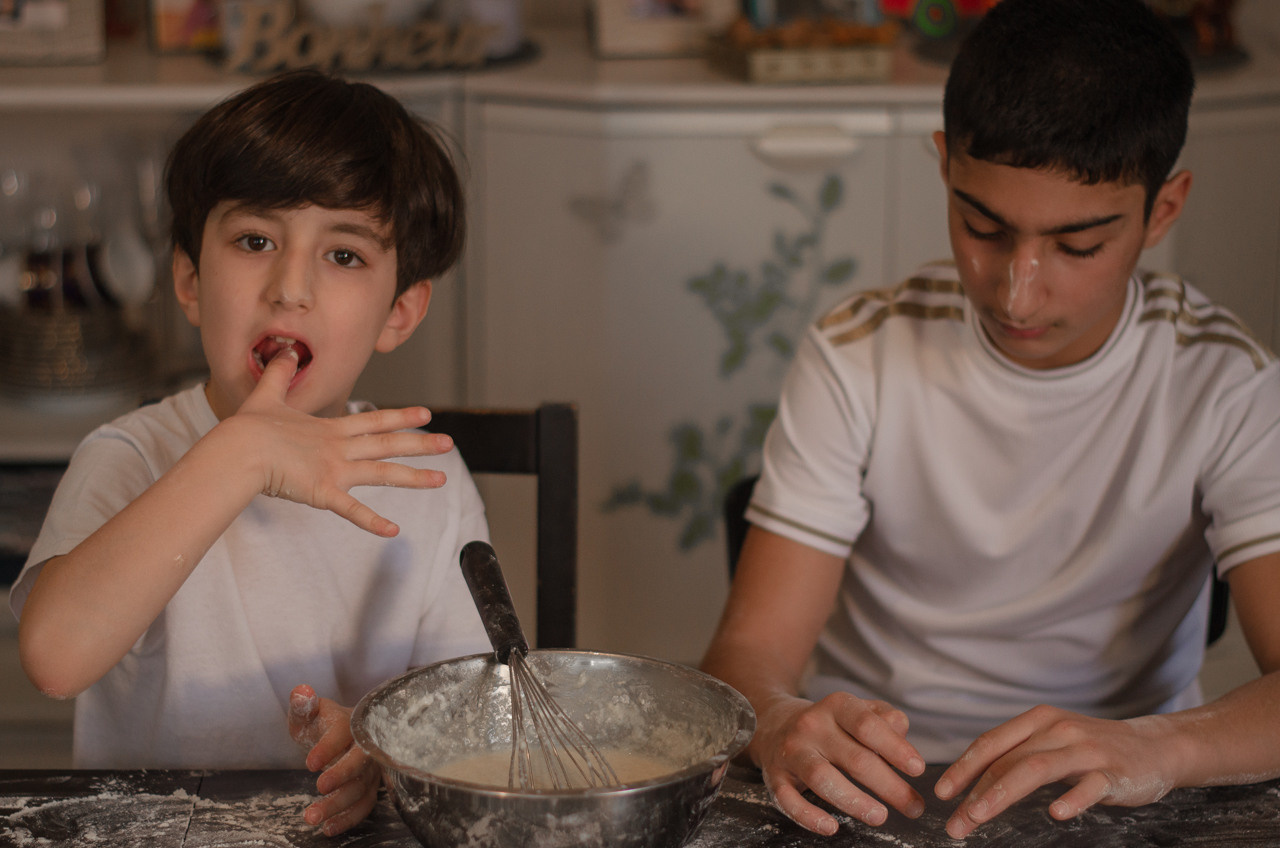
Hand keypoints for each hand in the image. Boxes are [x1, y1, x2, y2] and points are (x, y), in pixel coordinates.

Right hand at [228, 349, 453, 536]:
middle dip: (420, 444)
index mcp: (330, 429)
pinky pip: (352, 510)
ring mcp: (334, 470)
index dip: (401, 416)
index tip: (426, 413)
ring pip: (383, 474)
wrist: (236, 449)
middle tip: (449, 443)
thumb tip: (286, 351)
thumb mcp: (268, 395)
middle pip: (387, 444)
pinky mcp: (322, 492)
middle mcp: (339, 448)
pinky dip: (373, 521)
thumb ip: (280, 375)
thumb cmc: (248, 429)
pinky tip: (394, 530)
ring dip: (414, 477)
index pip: (373, 420)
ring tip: (442, 480)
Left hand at [288, 684, 382, 835]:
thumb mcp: (309, 712)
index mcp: (351, 722)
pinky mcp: (370, 787)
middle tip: (319, 787)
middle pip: (361, 761)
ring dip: (338, 805)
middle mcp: (367, 745)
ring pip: (361, 787)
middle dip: (342, 775)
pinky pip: (364, 805)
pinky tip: (328, 828)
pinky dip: (349, 819)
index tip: (309, 762)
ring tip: (311, 818)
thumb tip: (301, 692)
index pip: (344, 732)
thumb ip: (303, 705)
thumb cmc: (323, 722)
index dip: (329, 747)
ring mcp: (371, 768)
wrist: (344, 734)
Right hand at [753, 692, 926, 835]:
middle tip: (913, 807)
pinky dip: (808, 817)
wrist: (774, 724)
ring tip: (880, 816)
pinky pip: (788, 800)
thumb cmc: (831, 724)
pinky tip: (832, 827)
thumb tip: (903, 739)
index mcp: (836, 706)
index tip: (918, 769)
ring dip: (854, 800)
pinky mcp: (775, 777)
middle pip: (853, 757)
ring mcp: (791, 751)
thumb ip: (885, 720)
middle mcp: (811, 726)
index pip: (867, 725)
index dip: (895, 748)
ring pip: (822, 777)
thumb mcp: (858, 711)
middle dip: (888, 785)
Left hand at [936, 705, 1178, 838]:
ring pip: (1037, 769)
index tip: (941, 794)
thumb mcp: (1051, 742)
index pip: (991, 743)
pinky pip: (1090, 786)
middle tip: (955, 823)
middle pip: (1008, 760)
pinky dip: (1072, 799)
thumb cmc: (1092, 748)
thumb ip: (1018, 755)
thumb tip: (973, 782)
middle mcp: (1058, 730)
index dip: (963, 768)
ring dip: (1002, 794)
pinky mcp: (1114, 772)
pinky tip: (1056, 814)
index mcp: (1038, 721)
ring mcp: (1086, 750)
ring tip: (979, 816)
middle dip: (975, 792)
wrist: (1154, 746)